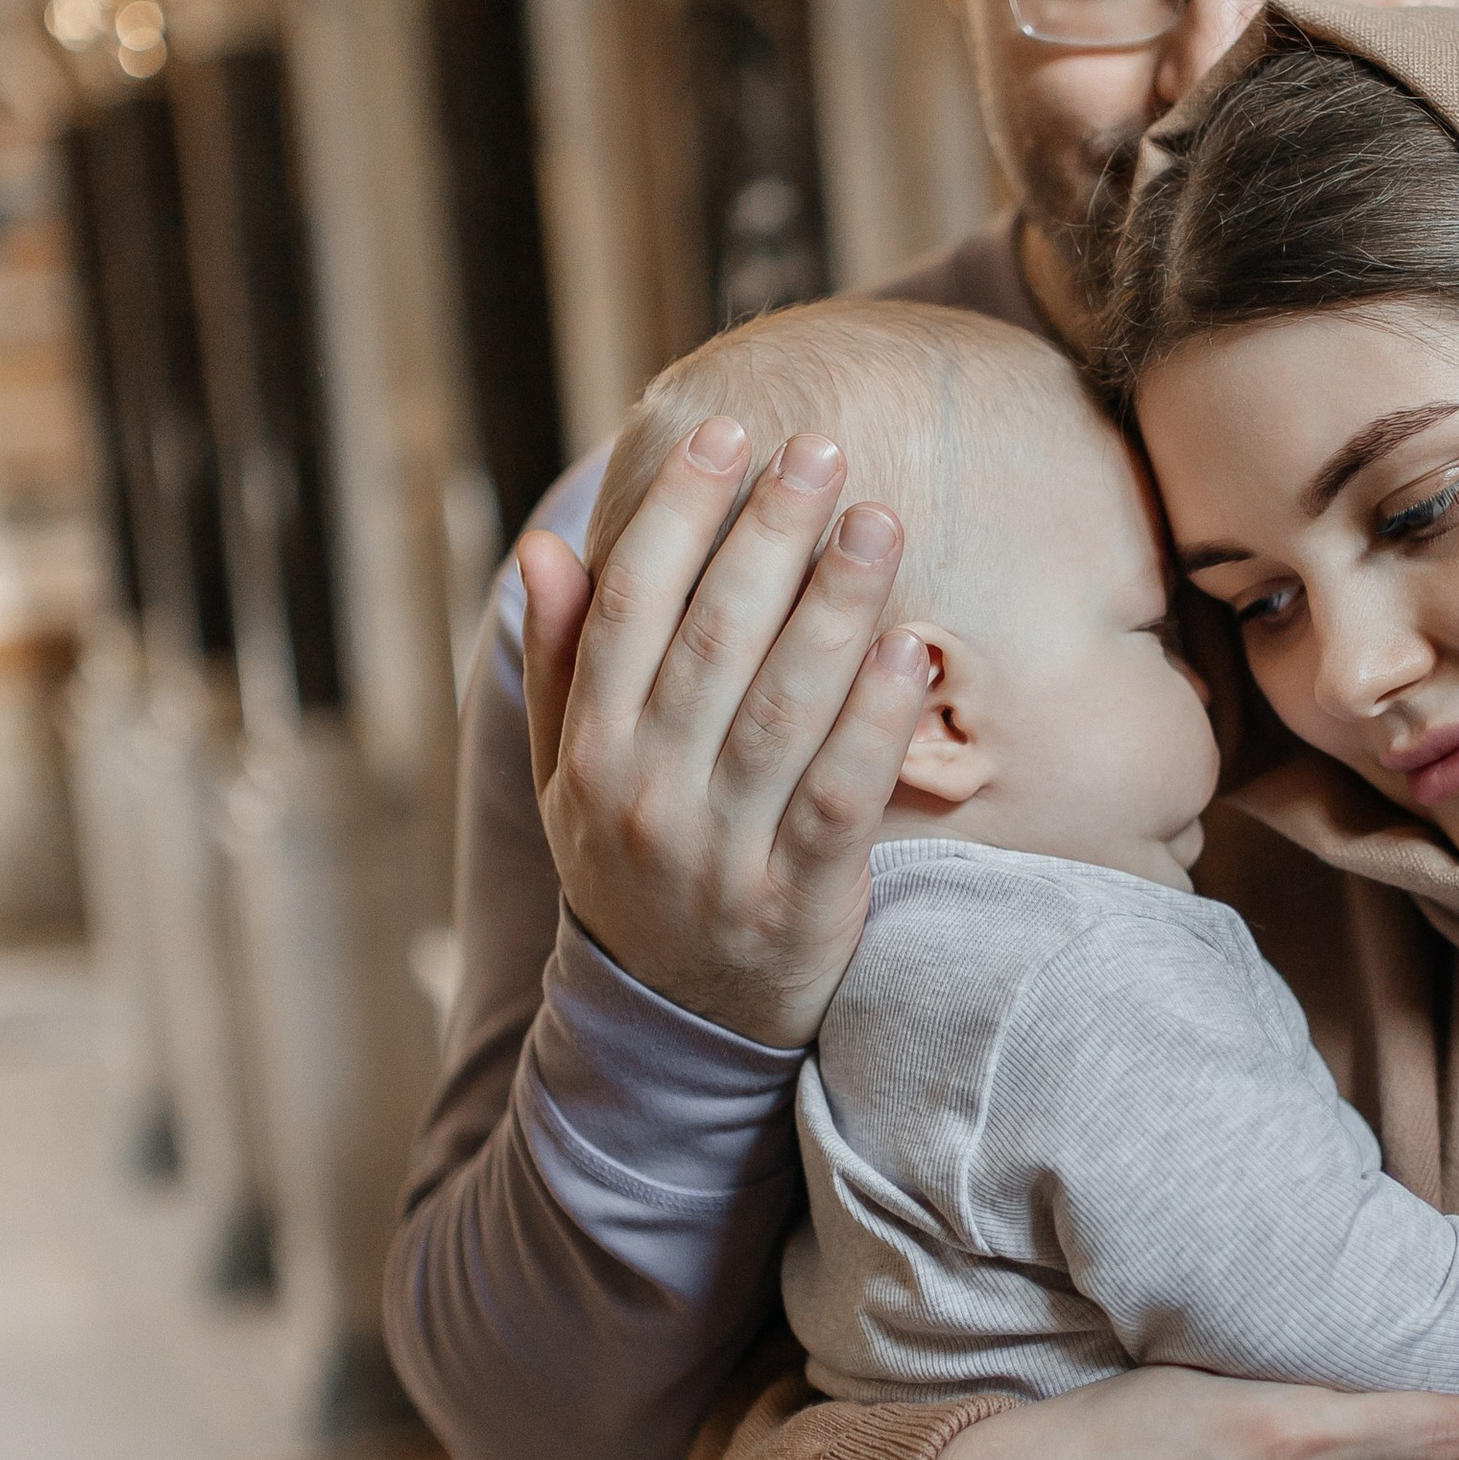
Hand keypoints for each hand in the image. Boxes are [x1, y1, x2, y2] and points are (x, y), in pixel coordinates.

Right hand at [519, 418, 933, 1046]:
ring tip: (878, 520)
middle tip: (822, 448)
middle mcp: (644, 795)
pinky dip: (876, 721)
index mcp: (588, 749)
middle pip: (711, 641)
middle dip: (767, 536)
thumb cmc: (636, 866)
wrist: (673, 1027)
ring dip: (832, 606)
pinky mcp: (797, 905)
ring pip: (781, 709)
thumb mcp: (570, 775)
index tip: (731, 432)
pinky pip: (841, 798)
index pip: (631, 605)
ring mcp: (719, 853)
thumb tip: (545, 547)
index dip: (681, 512)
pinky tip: (913, 649)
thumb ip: (564, 664)